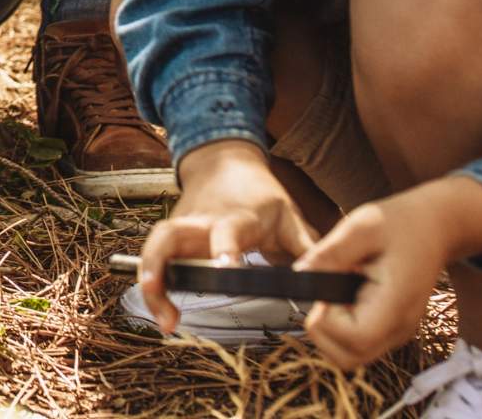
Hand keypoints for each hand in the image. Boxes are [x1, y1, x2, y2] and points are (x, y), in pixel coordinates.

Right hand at [136, 141, 318, 333]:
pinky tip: (163, 310)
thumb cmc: (259, 194)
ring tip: (165, 320)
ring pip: (154, 247)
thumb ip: (307, 247)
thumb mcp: (289, 214)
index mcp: (235, 217)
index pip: (226, 232)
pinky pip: (155, 256)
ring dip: (151, 281)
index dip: (223, 250)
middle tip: (169, 312)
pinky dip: (153, 283)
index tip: (226, 272)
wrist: (224, 162)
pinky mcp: (172, 234)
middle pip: (168, 238)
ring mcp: (181, 226)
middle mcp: (201, 221)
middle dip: (160, 270)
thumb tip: (329, 279)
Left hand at [297, 186, 454, 368]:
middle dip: (323, 329)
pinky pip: (358, 344)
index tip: (325, 288)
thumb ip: (330, 253)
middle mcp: (399, 327)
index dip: (328, 319)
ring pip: (350, 356)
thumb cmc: (400, 223)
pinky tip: (346, 296)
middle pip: (348, 358)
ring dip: (330, 331)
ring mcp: (397, 333)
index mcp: (397, 303)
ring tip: (336, 292)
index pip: (354, 338)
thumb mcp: (362, 227)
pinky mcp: (391, 330)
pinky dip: (341, 329)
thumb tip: (299, 274)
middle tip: (327, 291)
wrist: (435, 227)